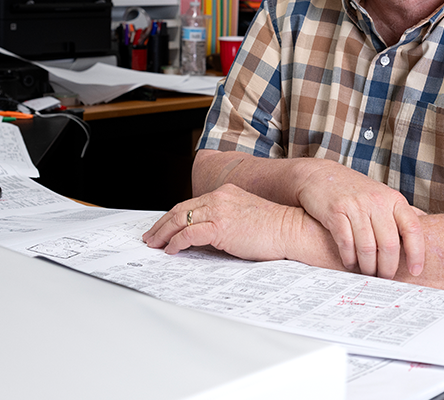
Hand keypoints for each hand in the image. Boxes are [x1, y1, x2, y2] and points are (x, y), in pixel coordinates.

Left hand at [143, 184, 295, 261]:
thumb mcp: (244, 218)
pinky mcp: (221, 226)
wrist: (292, 230)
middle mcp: (219, 197)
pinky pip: (189, 233)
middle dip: (162, 225)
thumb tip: (206, 236)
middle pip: (180, 209)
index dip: (173, 216)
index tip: (163, 228)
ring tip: (155, 245)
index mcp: (225, 193)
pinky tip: (171, 250)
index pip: (191, 203)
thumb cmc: (274, 229)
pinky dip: (176, 242)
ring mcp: (219, 210)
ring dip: (164, 233)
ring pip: (180, 219)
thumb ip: (225, 221)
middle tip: (150, 237)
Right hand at [294, 161, 423, 278]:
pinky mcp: (335, 211)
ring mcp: (355, 205)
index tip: (416, 271)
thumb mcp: (382, 195)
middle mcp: (376, 200)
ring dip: (368, 267)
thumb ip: (401, 212)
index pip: (412, 228)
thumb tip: (429, 227)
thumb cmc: (354, 190)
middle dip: (388, 268)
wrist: (320, 175)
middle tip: (384, 277)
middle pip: (389, 244)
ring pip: (367, 248)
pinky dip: (349, 259)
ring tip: (367, 273)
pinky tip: (350, 263)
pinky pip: (346, 243)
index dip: (417, 253)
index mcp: (393, 199)